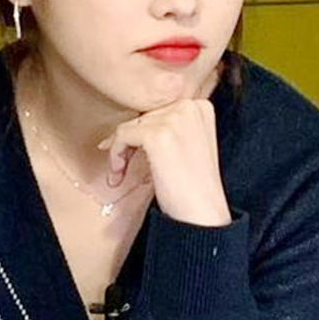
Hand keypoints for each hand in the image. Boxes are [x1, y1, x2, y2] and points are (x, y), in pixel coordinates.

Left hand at [98, 99, 230, 226]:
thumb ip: (169, 127)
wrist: (203, 213)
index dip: (142, 133)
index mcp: (200, 107)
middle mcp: (189, 106)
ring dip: (120, 150)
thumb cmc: (193, 186)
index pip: (158, 112)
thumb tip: (131, 123)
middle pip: (143, 117)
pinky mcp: (157, 134)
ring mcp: (174, 119)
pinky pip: (122, 135)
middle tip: (123, 168)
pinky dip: (116, 155)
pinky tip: (120, 174)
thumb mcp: (187, 145)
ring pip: (130, 125)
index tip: (132, 153)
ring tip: (120, 174)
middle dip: (130, 143)